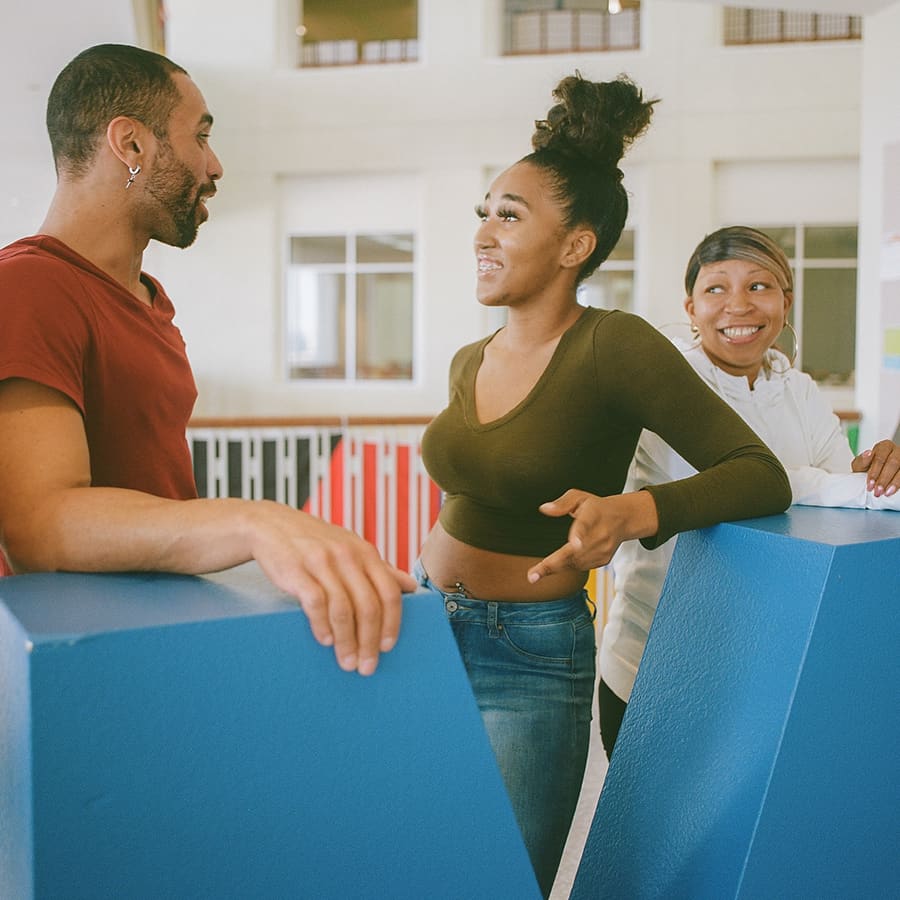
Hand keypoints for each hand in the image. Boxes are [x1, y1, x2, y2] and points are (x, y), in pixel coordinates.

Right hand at [250, 504, 416, 675]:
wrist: (272, 525)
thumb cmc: (317, 542)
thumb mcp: (352, 548)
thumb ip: (380, 568)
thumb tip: (411, 587)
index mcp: (365, 552)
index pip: (389, 592)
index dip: (392, 623)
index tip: (388, 647)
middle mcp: (347, 556)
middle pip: (368, 606)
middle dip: (369, 642)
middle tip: (366, 666)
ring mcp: (321, 562)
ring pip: (342, 609)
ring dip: (346, 642)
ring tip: (346, 662)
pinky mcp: (296, 570)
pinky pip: (315, 603)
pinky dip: (322, 625)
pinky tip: (325, 641)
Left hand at [526, 489, 658, 582]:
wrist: (623, 519)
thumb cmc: (596, 507)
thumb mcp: (579, 497)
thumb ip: (561, 503)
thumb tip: (545, 509)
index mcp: (593, 514)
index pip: (585, 525)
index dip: (579, 535)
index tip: (574, 544)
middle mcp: (601, 533)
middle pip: (577, 551)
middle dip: (554, 563)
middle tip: (533, 575)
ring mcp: (604, 549)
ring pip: (578, 562)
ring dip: (557, 567)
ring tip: (536, 572)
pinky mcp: (604, 559)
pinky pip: (582, 567)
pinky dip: (567, 567)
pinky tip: (557, 564)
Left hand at [851, 439, 899, 497]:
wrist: (873, 476)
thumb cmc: (867, 468)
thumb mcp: (860, 465)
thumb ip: (862, 460)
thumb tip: (868, 453)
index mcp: (883, 447)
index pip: (880, 458)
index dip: (874, 472)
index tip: (870, 484)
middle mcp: (896, 451)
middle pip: (893, 463)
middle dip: (884, 479)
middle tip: (878, 491)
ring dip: (894, 483)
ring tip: (886, 493)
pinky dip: (899, 484)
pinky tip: (893, 490)